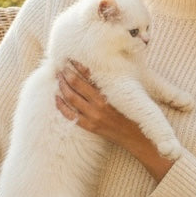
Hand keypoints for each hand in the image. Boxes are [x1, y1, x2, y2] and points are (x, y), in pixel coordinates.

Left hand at [56, 62, 175, 181]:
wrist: (139, 138)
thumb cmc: (136, 113)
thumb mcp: (130, 94)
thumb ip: (118, 82)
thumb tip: (109, 66)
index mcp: (110, 93)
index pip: (89, 75)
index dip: (78, 66)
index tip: (71, 58)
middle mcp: (100, 104)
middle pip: (76, 84)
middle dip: (67, 74)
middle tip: (61, 66)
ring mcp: (93, 117)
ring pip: (71, 98)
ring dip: (62, 86)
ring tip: (58, 77)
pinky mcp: (90, 126)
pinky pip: (70, 115)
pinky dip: (61, 105)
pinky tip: (56, 97)